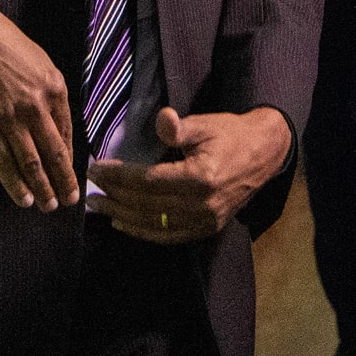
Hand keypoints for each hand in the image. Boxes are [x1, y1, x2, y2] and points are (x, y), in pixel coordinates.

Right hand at [0, 0, 79, 210]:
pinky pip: (2, 161)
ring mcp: (10, 116)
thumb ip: (46, 90)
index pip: (67, 132)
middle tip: (70, 201)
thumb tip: (52, 121)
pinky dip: (14, 184)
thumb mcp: (35, 60)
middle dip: (64, 181)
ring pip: (31, 162)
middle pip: (54, 152)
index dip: (70, 159)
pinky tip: (22, 198)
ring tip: (48, 206)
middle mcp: (36, 104)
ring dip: (42, 188)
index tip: (72, 175)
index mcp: (54, 86)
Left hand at [87, 107, 291, 243]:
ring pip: (154, 224)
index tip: (95, 169)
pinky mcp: (207, 228)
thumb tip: (161, 119)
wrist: (265, 154)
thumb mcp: (205, 124)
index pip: (147, 180)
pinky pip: (169, 235)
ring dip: (123, 216)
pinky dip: (144, 231)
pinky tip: (124, 223)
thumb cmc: (231, 134)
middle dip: (114, 197)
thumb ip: (178, 128)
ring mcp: (205, 220)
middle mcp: (201, 205)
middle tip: (90, 191)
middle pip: (146, 205)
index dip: (118, 176)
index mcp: (200, 177)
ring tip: (100, 207)